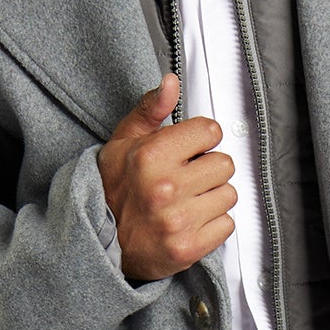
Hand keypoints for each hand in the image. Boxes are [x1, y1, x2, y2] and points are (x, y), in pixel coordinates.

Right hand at [98, 74, 234, 281]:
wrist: (100, 243)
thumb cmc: (113, 190)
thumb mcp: (123, 142)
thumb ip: (151, 109)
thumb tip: (170, 83)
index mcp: (151, 155)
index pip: (210, 131)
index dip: (201, 140)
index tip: (189, 150)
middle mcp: (165, 187)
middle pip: (224, 164)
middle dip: (208, 170)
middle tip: (187, 179)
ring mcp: (178, 219)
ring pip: (228, 194)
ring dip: (212, 198)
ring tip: (188, 201)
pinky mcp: (188, 247)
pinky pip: (226, 225)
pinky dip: (213, 225)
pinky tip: (191, 222)